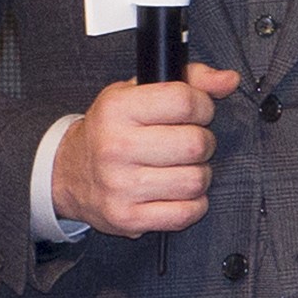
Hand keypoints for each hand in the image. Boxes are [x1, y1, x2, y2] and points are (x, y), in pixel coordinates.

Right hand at [51, 64, 242, 236]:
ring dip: (199, 175)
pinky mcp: (128, 218)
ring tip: (183, 169)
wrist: (68, 174)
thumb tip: (229, 80)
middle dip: (203, 143)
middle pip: (194, 144)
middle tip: (190, 143)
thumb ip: (189, 79)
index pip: (184, 101)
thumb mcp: (138, 93)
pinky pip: (185, 214)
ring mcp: (120, 186)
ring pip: (195, 181)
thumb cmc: (111, 130)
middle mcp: (115, 147)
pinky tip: (178, 193)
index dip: (203, 106)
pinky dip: (193, 204)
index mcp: (117, 109)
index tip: (198, 112)